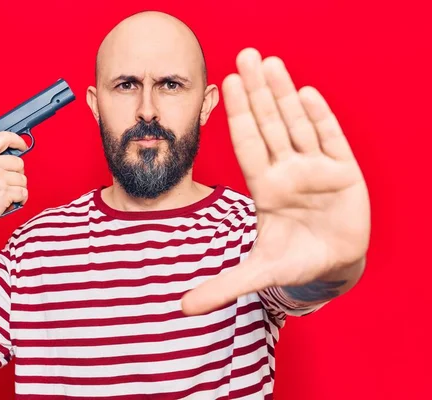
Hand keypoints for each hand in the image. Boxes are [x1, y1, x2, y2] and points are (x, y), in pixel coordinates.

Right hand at [0, 131, 29, 235]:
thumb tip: (5, 155)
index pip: (4, 137)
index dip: (17, 141)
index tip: (22, 146)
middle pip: (19, 162)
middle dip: (17, 174)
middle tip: (8, 183)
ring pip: (23, 179)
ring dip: (18, 188)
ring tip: (6, 194)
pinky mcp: (5, 192)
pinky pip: (23, 193)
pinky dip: (20, 199)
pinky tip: (10, 202)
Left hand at [181, 48, 370, 314]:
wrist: (332, 269)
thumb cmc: (293, 264)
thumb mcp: (257, 274)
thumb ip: (221, 286)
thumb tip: (180, 310)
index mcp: (265, 187)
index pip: (248, 143)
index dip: (238, 115)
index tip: (225, 84)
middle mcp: (288, 171)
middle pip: (270, 124)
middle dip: (258, 91)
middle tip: (246, 54)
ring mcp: (316, 169)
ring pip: (298, 124)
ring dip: (285, 94)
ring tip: (272, 62)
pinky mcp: (345, 174)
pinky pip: (331, 140)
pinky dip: (320, 118)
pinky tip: (306, 93)